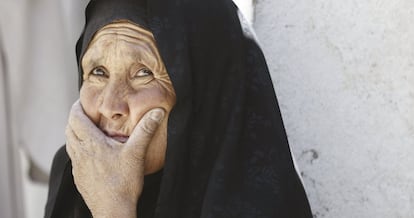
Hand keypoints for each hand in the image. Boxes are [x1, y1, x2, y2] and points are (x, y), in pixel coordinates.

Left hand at [65, 100, 164, 217]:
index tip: (82, 101)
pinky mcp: (79, 178)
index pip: (75, 118)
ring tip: (87, 130)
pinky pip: (74, 158)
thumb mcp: (136, 153)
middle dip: (74, 118)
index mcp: (91, 143)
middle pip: (69, 129)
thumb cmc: (123, 184)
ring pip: (69, 143)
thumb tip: (157, 113)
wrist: (113, 211)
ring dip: (75, 133)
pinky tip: (90, 154)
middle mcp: (80, 153)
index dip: (77, 107)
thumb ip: (145, 130)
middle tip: (85, 113)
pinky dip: (78, 149)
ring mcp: (78, 167)